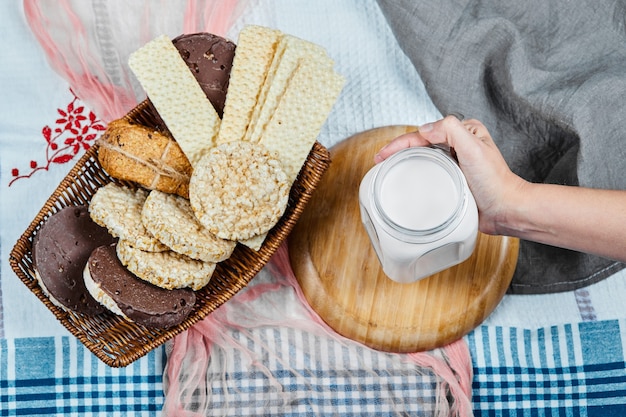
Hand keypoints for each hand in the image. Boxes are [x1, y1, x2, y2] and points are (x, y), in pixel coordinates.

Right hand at [374, 116, 526, 234]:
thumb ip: (450, 130)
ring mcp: (454, 163)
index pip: (425, 133)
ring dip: (404, 161)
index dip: (401, 142)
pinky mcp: (452, 180)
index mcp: (464, 132)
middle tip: (379, 161)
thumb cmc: (495, 181)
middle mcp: (458, 145)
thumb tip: (423, 128)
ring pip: (423, 158)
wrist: (505, 210)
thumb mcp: (474, 147)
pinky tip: (404, 181)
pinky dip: (414, 175)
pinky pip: (429, 174)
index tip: (384, 154)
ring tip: (386, 169)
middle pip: (421, 144)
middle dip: (398, 150)